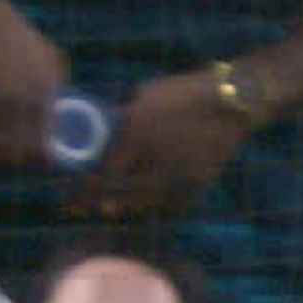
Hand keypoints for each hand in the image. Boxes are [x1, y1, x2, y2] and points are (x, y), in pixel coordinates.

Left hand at [74, 70, 246, 218]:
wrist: (232, 102)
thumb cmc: (184, 92)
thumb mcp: (144, 96)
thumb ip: (123, 118)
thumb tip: (105, 130)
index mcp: (136, 133)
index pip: (104, 171)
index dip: (84, 190)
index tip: (70, 202)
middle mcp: (154, 159)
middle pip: (121, 194)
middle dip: (100, 204)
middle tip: (86, 210)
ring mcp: (178, 174)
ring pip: (146, 202)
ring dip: (127, 207)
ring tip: (113, 210)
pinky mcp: (198, 183)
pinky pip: (172, 203)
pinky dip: (157, 206)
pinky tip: (150, 205)